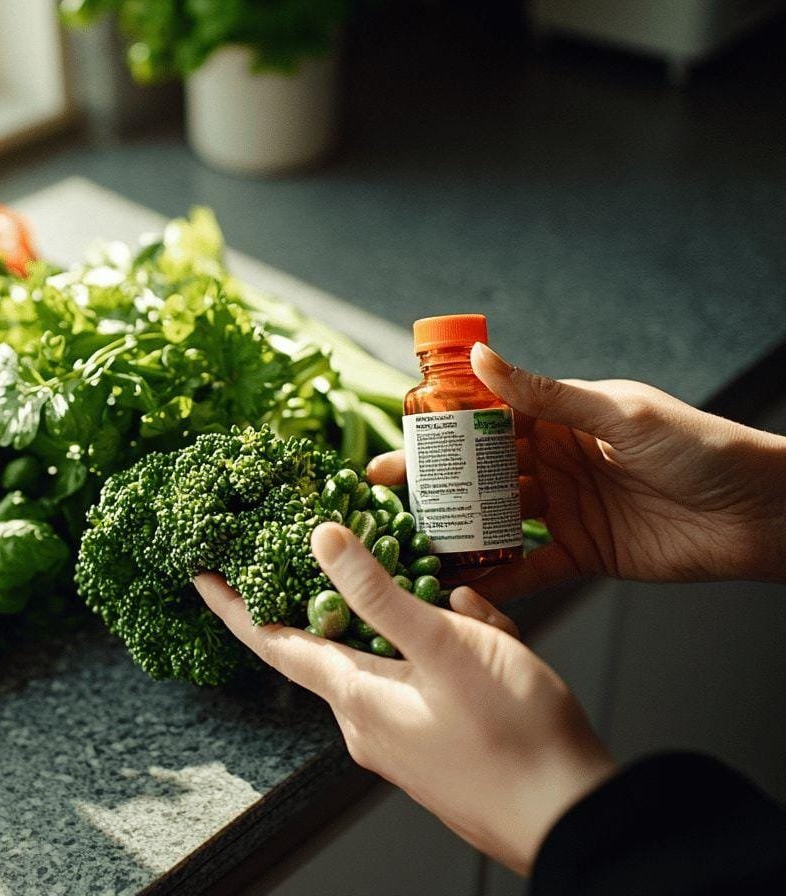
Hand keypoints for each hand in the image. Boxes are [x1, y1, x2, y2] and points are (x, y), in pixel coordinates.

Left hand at [195, 523, 615, 874]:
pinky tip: (491, 638)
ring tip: (479, 618)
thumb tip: (321, 540)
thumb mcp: (445, 646)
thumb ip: (378, 592)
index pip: (272, 641)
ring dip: (428, 622)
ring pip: (398, 654)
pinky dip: (456, 649)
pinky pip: (430, 678)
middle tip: (374, 554)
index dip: (234, 605)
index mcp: (355, 697)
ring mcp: (402, 737)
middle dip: (360, 599)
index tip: (201, 574)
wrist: (571, 817)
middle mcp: (366, 721)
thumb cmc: (515, 738)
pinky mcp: (437, 743)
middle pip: (341, 640)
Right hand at [369, 344, 785, 598]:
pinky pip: (528, 568)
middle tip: (380, 490)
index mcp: (562, 418)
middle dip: (429, 480)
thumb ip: (546, 395)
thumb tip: (480, 358)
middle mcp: (556, 461)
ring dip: (452, 529)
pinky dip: (495, 579)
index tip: (395, 432)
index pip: (487, 417)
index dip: (440, 425)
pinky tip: (458, 587)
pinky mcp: (581, 554)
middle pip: (479, 471)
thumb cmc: (701, 448)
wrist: (762, 513)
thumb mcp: (618, 413)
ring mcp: (565, 509)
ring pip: (493, 519)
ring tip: (406, 539)